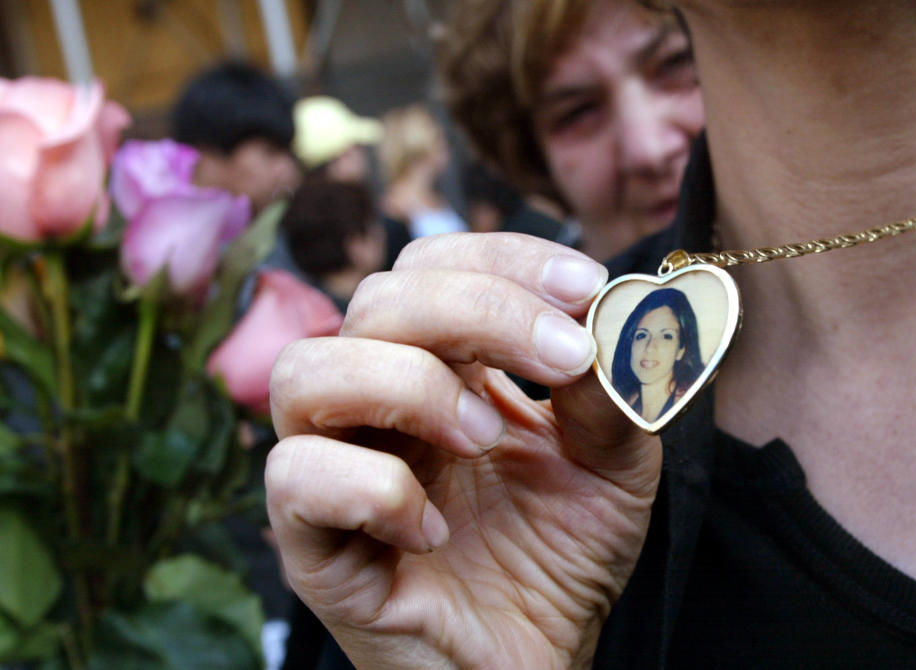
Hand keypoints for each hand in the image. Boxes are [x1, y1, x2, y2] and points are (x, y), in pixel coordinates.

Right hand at [266, 233, 661, 668]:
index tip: (585, 288)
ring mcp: (334, 468)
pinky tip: (435, 529)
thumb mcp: (612, 465)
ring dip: (409, 384)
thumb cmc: (561, 556)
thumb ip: (611, 389)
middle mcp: (376, 403)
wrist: (536, 659)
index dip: (502, 259)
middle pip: (375, 300)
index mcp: (441, 367)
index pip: (432, 266)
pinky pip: (294, 479)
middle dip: (477, 311)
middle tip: (563, 358)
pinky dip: (371, 487)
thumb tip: (612, 314)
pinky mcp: (313, 543)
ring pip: (305, 371)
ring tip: (485, 437)